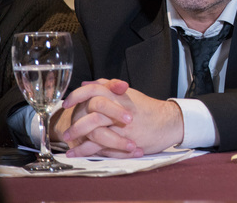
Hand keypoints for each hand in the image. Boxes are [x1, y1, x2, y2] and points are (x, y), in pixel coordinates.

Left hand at [54, 79, 183, 157]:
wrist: (170, 122)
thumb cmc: (149, 109)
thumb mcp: (130, 95)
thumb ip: (108, 88)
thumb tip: (87, 84)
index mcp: (120, 95)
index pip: (95, 89)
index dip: (78, 95)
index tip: (66, 103)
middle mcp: (120, 108)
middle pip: (92, 111)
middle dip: (76, 122)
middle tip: (67, 131)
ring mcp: (122, 125)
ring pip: (95, 130)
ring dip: (79, 137)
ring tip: (69, 143)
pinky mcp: (125, 140)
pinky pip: (102, 146)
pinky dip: (86, 151)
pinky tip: (77, 153)